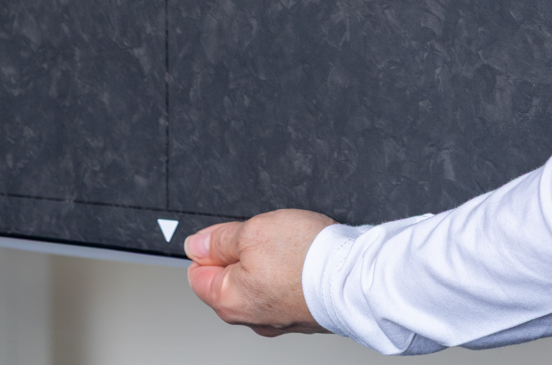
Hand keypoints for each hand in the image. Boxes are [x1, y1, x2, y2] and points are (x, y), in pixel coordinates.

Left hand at [184, 209, 336, 335]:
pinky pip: (283, 288)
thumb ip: (218, 240)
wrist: (356, 277)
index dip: (210, 247)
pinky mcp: (301, 314)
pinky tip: (301, 259)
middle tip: (262, 238)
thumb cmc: (306, 258)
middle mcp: (251, 318)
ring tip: (286, 247)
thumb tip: (195, 245)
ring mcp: (278, 319)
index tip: (227, 236)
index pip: (197, 273)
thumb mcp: (251, 232)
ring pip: (258, 281)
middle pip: (228, 279)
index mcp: (228, 302)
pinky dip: (288, 272)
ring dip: (266, 261)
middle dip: (240, 253)